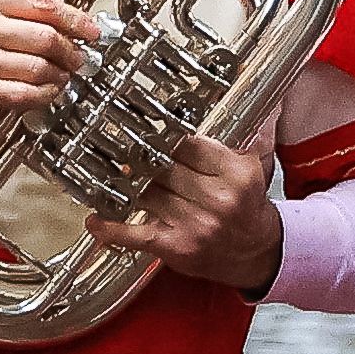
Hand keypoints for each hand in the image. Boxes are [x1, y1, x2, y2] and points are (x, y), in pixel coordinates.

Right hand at [0, 0, 101, 133]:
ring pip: (37, 67)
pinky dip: (44, 94)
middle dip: (71, 50)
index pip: (41, 3)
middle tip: (80, 55)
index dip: (75, 18)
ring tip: (66, 73)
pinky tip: (49, 90)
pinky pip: (21, 94)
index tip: (90, 28)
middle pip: (44, 37)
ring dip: (60, 74)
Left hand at [91, 128, 282, 294]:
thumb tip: (217, 101)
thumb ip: (233, 136)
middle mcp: (217, 199)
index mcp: (236, 173)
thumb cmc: (247, 206)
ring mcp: (195, 225)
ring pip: (145, 193)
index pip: (186, 144)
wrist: (258, 252)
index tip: (145, 129)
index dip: (162, 137)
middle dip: (143, 160)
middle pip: (162, 167)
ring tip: (107, 175)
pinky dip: (112, 228)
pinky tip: (96, 220)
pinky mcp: (176, 247)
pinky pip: (135, 235)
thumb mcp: (250, 166)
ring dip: (125, 185)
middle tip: (123, 150)